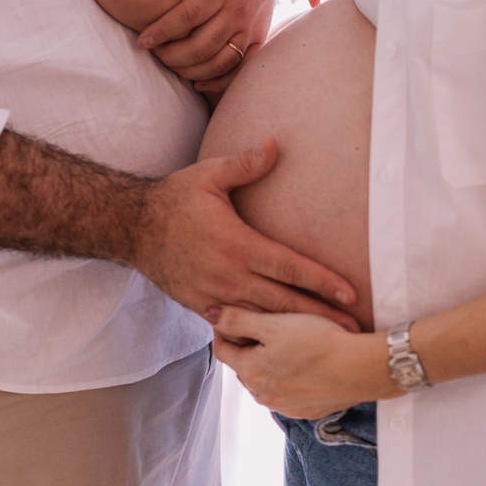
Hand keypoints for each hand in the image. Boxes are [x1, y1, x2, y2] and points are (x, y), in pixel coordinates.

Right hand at [136, 139, 359, 330]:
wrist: (132, 229)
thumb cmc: (175, 199)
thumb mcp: (208, 174)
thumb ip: (244, 163)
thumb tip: (275, 143)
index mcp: (237, 245)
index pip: (289, 268)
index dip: (322, 282)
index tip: (351, 294)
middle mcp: (229, 276)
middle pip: (284, 303)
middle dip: (321, 316)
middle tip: (353, 330)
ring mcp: (215, 297)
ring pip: (264, 319)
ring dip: (296, 329)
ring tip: (327, 340)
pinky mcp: (202, 307)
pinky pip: (238, 325)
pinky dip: (261, 333)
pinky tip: (281, 342)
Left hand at [138, 0, 277, 92]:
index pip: (189, 15)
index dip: (163, 31)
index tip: (143, 40)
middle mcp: (239, 9)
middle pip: (202, 45)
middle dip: (173, 55)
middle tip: (155, 53)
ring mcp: (251, 27)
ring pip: (219, 61)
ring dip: (191, 70)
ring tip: (171, 64)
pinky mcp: (259, 38)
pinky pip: (240, 68)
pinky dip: (219, 81)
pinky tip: (198, 83)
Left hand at [212, 305, 394, 416]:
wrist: (359, 368)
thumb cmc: (316, 340)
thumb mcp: (274, 324)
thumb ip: (239, 319)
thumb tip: (209, 312)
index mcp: (250, 371)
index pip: (222, 349)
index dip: (223, 328)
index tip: (231, 312)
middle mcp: (262, 395)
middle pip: (244, 365)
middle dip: (246, 346)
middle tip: (259, 324)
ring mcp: (284, 406)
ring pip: (265, 380)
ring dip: (267, 363)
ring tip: (282, 342)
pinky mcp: (305, 411)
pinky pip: (287, 392)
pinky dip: (288, 378)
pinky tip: (302, 363)